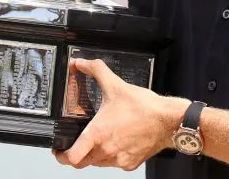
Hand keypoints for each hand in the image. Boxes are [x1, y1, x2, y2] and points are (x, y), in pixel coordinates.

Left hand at [53, 58, 188, 171]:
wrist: (169, 121)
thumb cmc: (145, 108)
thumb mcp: (116, 85)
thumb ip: (96, 71)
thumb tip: (82, 63)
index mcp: (98, 134)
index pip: (71, 157)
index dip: (61, 155)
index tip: (59, 149)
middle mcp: (106, 150)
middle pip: (82, 163)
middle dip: (77, 154)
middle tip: (77, 144)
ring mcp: (119, 159)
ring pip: (98, 164)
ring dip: (95, 155)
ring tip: (100, 139)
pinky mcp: (131, 163)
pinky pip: (116, 164)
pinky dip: (113, 156)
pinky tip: (118, 142)